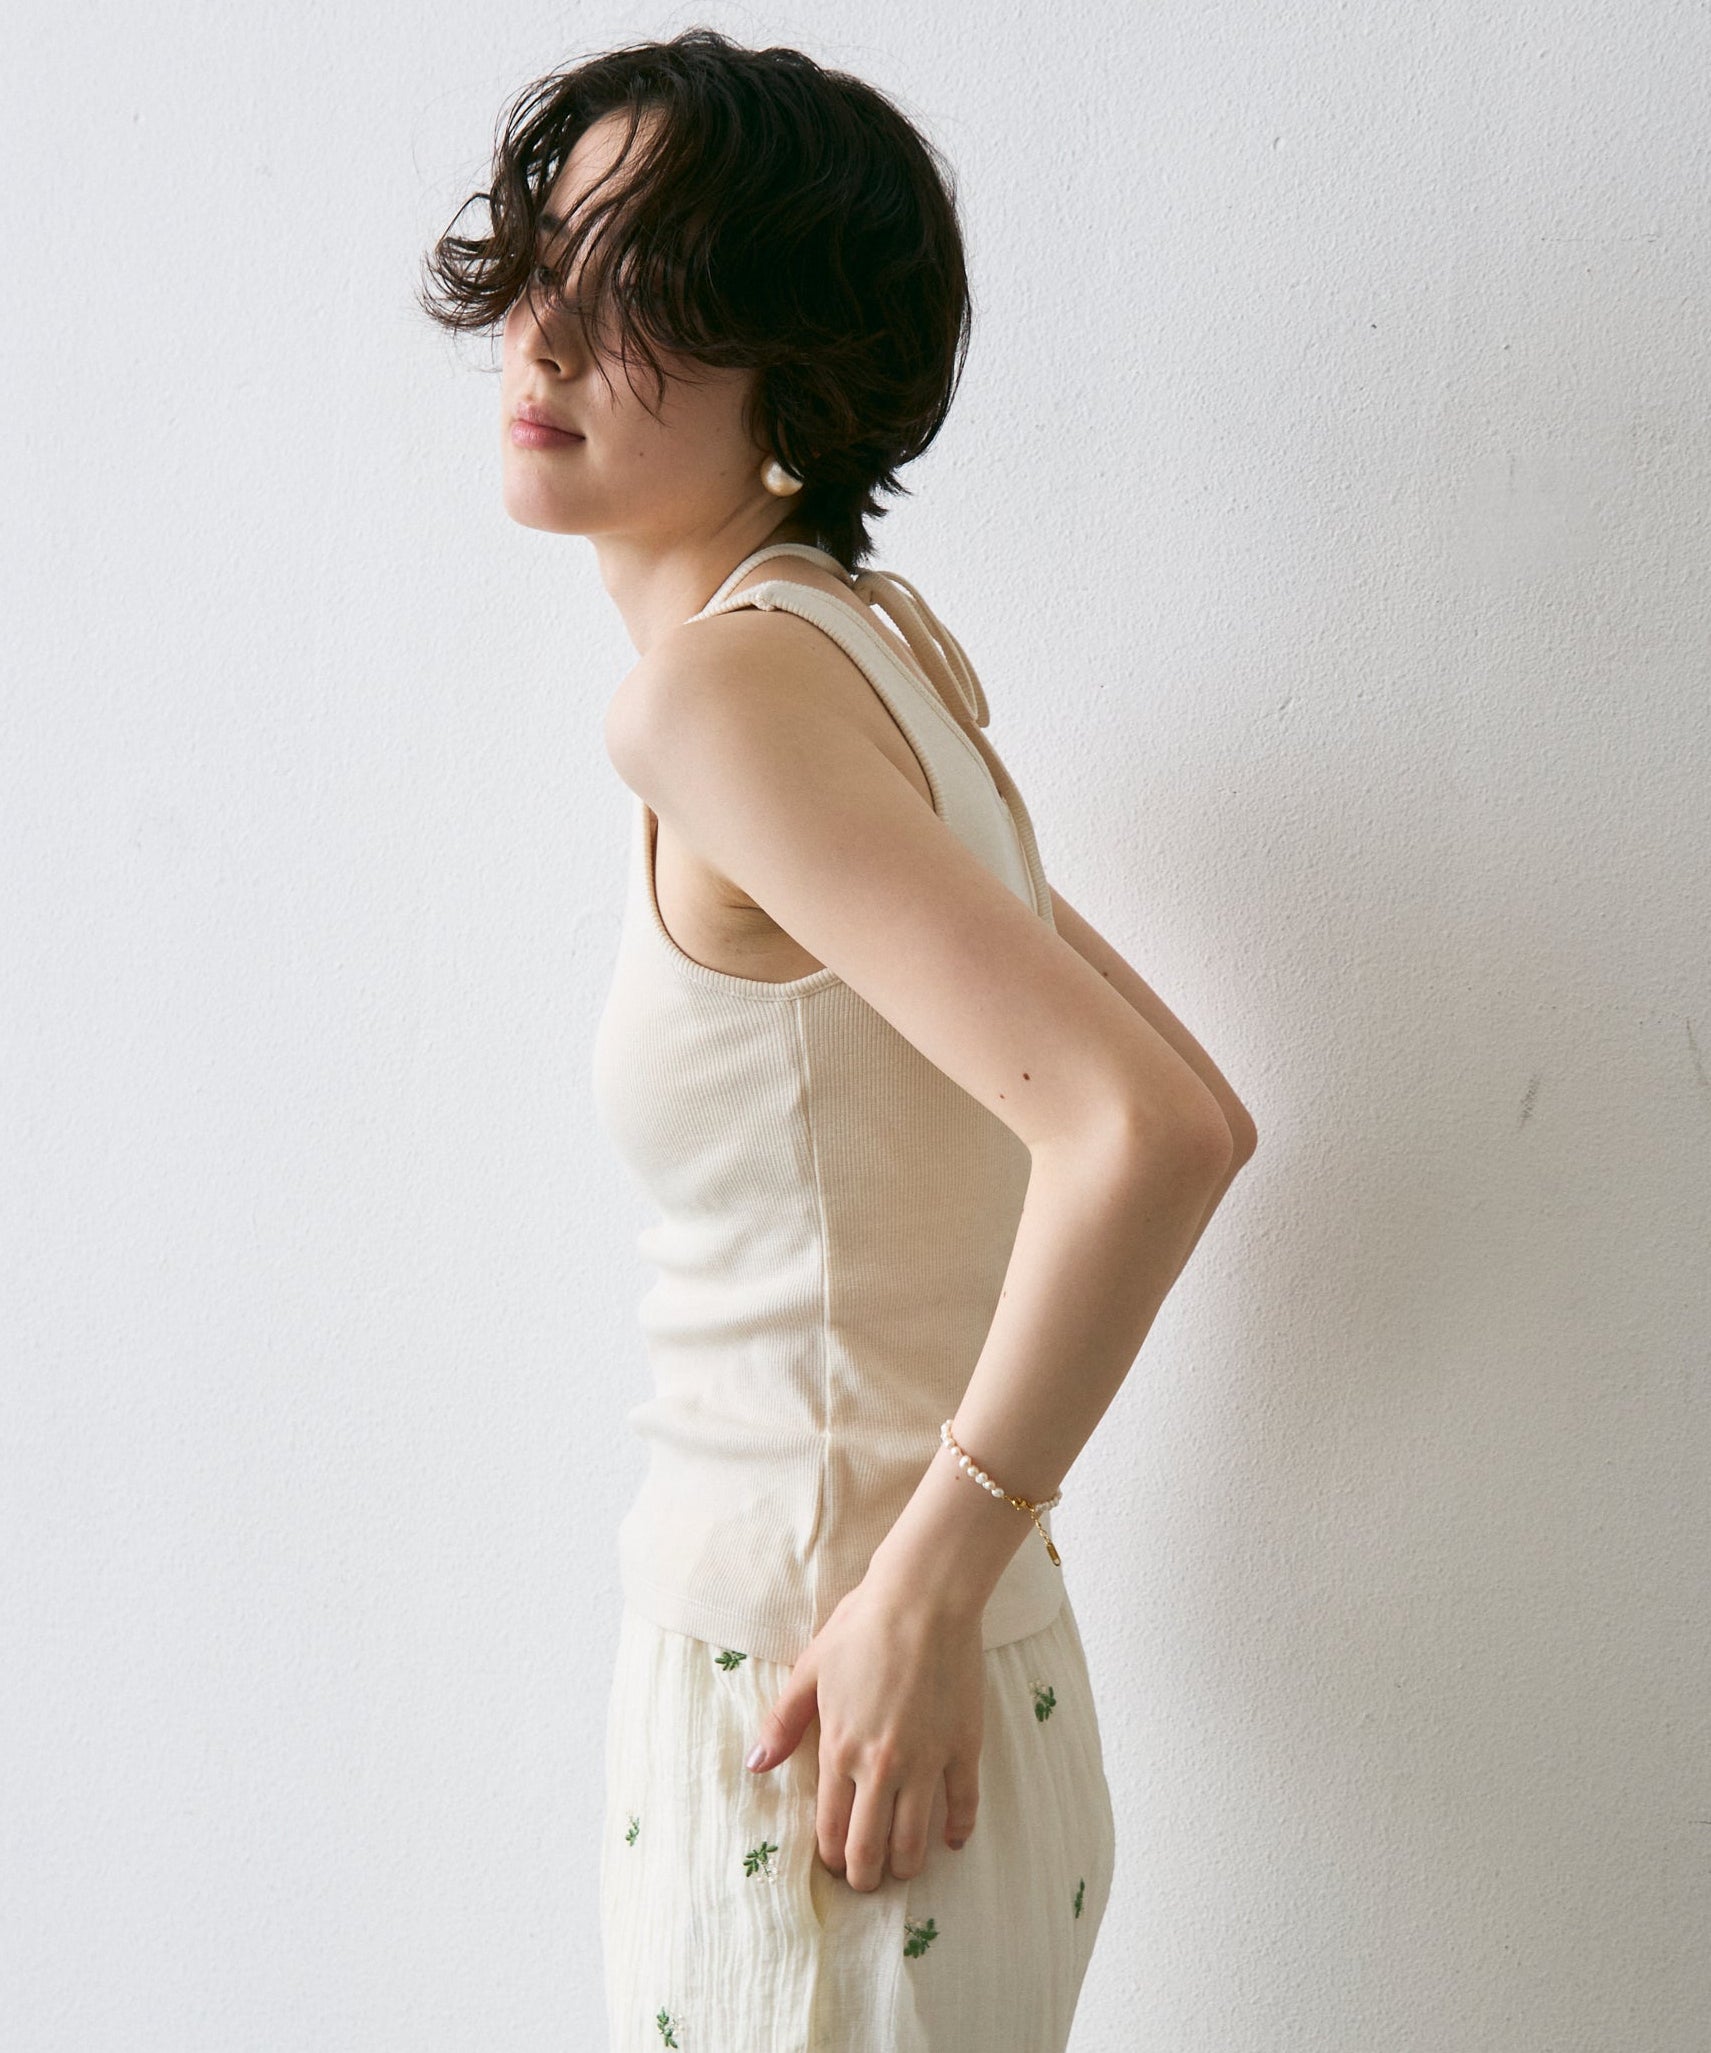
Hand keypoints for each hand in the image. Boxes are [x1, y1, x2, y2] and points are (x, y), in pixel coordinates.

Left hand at [743, 1570, 984, 1890]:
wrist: (923, 1598)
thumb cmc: (861, 1627)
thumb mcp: (809, 1671)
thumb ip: (783, 1723)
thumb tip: (754, 1765)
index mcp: (838, 1749)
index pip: (831, 1829)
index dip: (832, 1858)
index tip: (835, 1866)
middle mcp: (881, 1766)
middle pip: (871, 1847)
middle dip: (865, 1876)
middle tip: (867, 1882)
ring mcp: (926, 1760)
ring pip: (914, 1838)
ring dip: (906, 1864)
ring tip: (902, 1869)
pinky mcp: (963, 1747)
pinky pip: (964, 1805)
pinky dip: (957, 1831)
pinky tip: (952, 1840)